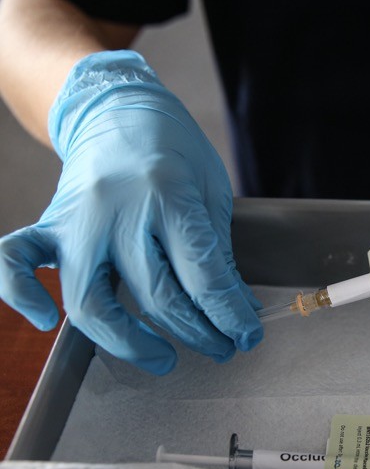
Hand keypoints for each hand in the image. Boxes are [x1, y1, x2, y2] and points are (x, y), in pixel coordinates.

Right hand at [0, 51, 262, 373]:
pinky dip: (19, 293)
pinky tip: (45, 322)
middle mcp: (119, 210)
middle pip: (157, 296)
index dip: (230, 315)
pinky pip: (15, 261)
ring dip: (129, 343)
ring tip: (166, 359)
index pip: (203, 276)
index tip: (247, 336)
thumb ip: (218, 250)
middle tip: (222, 348)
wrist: (118, 108)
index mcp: (170, 195)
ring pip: (90, 301)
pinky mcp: (49, 224)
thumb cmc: (174, 149)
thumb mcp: (211, 189)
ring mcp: (77, 219)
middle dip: (198, 333)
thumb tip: (237, 310)